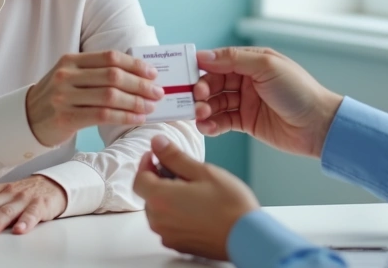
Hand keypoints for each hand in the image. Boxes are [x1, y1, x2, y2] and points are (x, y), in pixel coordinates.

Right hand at [26, 50, 163, 146]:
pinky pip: (102, 115)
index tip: (152, 73)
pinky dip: (124, 116)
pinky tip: (137, 118)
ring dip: (136, 101)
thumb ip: (97, 72)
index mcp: (71, 60)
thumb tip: (137, 75)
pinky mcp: (66, 118)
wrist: (27, 120)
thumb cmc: (57, 98)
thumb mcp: (70, 76)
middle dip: (140, 84)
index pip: (109, 57)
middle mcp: (66, 75)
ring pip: (110, 96)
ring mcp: (64, 96)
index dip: (134, 64)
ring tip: (150, 106)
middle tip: (157, 92)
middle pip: (113, 76)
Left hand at [132, 135, 258, 260]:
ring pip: (158, 210)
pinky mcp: (178, 245)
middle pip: (148, 195)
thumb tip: (157, 143)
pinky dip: (176, 214)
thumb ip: (175, 157)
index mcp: (161, 199)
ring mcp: (168, 235)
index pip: (139, 178)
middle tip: (180, 171)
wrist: (248, 237)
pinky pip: (169, 225)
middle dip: (158, 180)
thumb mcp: (202, 171)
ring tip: (192, 190)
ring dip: (167, 197)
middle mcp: (159, 221)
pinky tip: (196, 208)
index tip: (156, 155)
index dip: (146, 164)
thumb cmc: (230, 205)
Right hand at [194, 46, 343, 157]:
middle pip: (213, 82)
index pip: (219, 61)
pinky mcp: (246, 122)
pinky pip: (222, 121)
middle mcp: (247, 80)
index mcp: (252, 62)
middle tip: (196, 99)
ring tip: (201, 115)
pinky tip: (207, 127)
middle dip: (201, 91)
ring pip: (215, 102)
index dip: (201, 67)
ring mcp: (246, 102)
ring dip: (204, 108)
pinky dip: (212, 124)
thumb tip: (203, 55)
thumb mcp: (267, 67)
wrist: (318, 125)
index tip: (186, 74)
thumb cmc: (299, 91)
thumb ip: (234, 59)